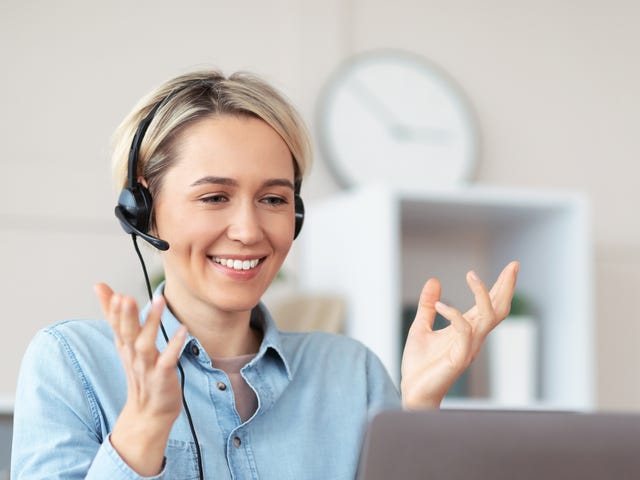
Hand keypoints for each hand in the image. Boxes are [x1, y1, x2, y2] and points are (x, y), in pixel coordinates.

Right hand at [94, 283, 186, 475]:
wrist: (149, 413)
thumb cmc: (140, 372)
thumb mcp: (125, 344)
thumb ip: (116, 316)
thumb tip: (100, 288)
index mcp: (125, 346)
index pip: (114, 324)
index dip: (109, 308)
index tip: (103, 288)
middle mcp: (133, 355)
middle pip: (126, 333)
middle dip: (125, 315)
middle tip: (124, 297)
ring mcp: (147, 366)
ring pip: (146, 344)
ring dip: (151, 323)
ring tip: (159, 300)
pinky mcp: (163, 376)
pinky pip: (169, 359)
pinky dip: (175, 345)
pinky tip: (183, 330)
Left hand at [400, 261, 518, 408]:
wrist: (412, 392)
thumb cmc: (419, 365)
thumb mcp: (420, 327)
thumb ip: (428, 306)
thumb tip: (434, 280)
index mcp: (467, 330)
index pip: (490, 305)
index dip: (500, 286)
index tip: (511, 267)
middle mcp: (473, 338)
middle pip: (498, 310)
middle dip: (506, 287)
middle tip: (513, 266)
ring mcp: (468, 348)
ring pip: (488, 318)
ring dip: (482, 294)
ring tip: (471, 274)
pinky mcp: (459, 358)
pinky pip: (464, 331)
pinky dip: (454, 315)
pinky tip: (440, 305)